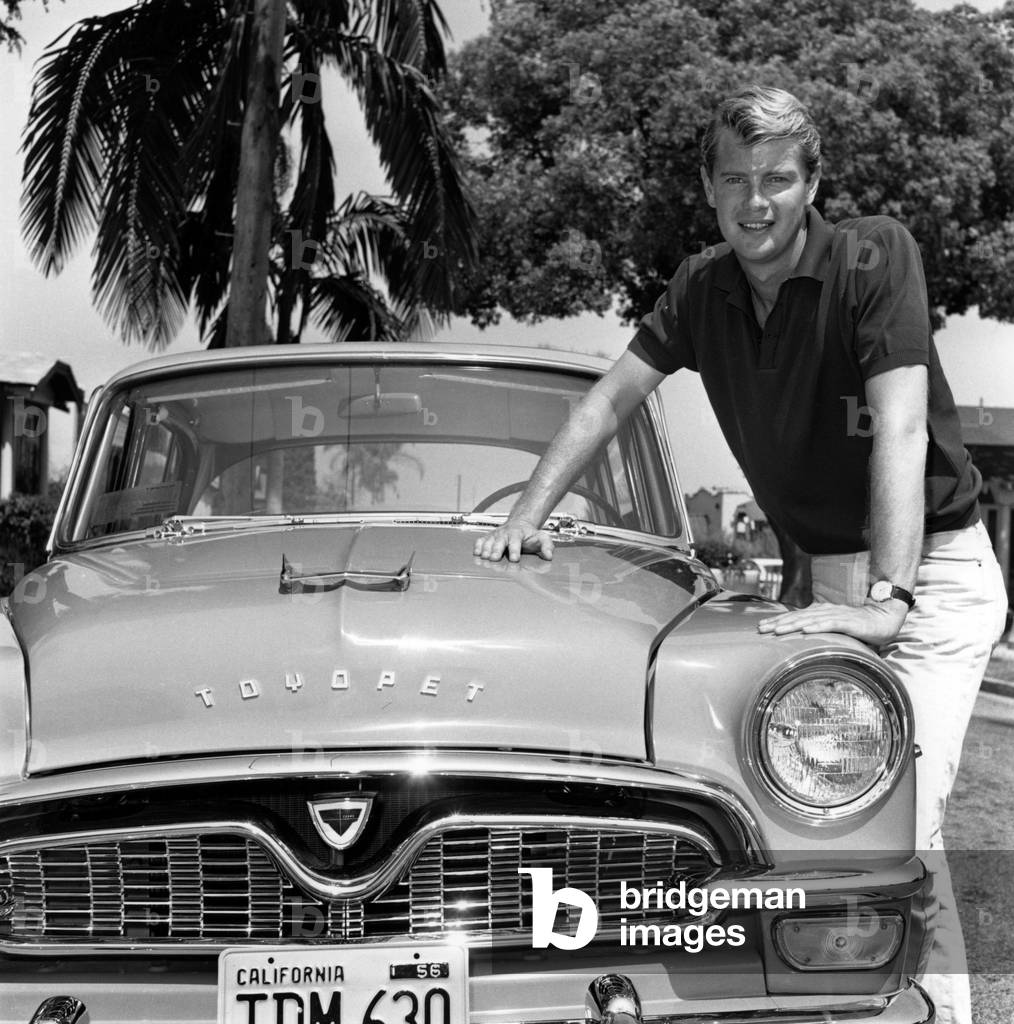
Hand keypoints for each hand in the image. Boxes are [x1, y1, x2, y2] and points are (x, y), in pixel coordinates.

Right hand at [473, 518, 554, 561]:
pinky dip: (477, 546)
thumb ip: (547, 546)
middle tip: (495, 558)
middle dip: (496, 549)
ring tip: (484, 557)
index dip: (515, 549)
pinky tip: (477, 553)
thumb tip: (549, 555)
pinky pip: (480, 541)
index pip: (515, 540)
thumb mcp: (542, 537)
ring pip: (488, 541)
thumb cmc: (530, 535)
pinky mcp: (488, 537)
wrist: (520, 524)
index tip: (514, 559)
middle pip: (499, 541)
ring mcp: (495, 535)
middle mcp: (505, 533)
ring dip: (486, 549)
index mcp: (517, 533)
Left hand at [757, 600, 907, 645]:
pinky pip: (830, 624)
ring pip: (809, 620)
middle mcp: (825, 611)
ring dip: (792, 625)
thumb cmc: (859, 624)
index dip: (778, 621)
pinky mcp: (848, 622)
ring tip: (776, 630)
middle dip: (778, 623)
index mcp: (820, 612)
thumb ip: (820, 629)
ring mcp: (836, 615)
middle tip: (761, 629)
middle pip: (797, 617)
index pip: (795, 616)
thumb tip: (802, 635)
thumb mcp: (835, 627)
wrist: (883, 617)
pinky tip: (805, 630)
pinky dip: (817, 627)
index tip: (761, 626)